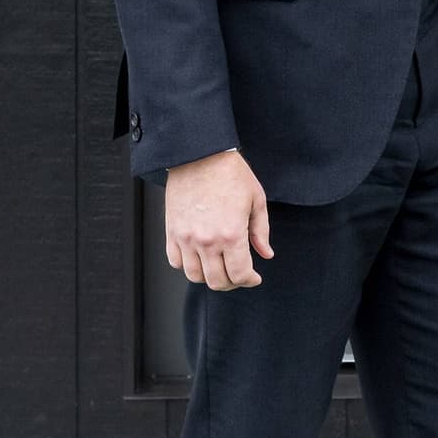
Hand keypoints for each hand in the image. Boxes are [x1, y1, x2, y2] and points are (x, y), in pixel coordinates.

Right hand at [165, 149, 272, 289]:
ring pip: (195, 276)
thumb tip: (266, 254)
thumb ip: (261, 232)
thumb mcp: (256, 200)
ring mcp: (186, 238)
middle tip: (239, 274)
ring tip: (219, 266)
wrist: (199, 154)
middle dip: (232, 282)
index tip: (254, 277)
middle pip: (217, 281)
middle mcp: (206, 240)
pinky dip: (187, 265)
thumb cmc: (230, 173)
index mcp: (231, 234)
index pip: (239, 275)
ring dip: (209, 276)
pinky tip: (199, 256)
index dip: (249, 281)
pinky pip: (175, 261)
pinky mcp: (171, 231)